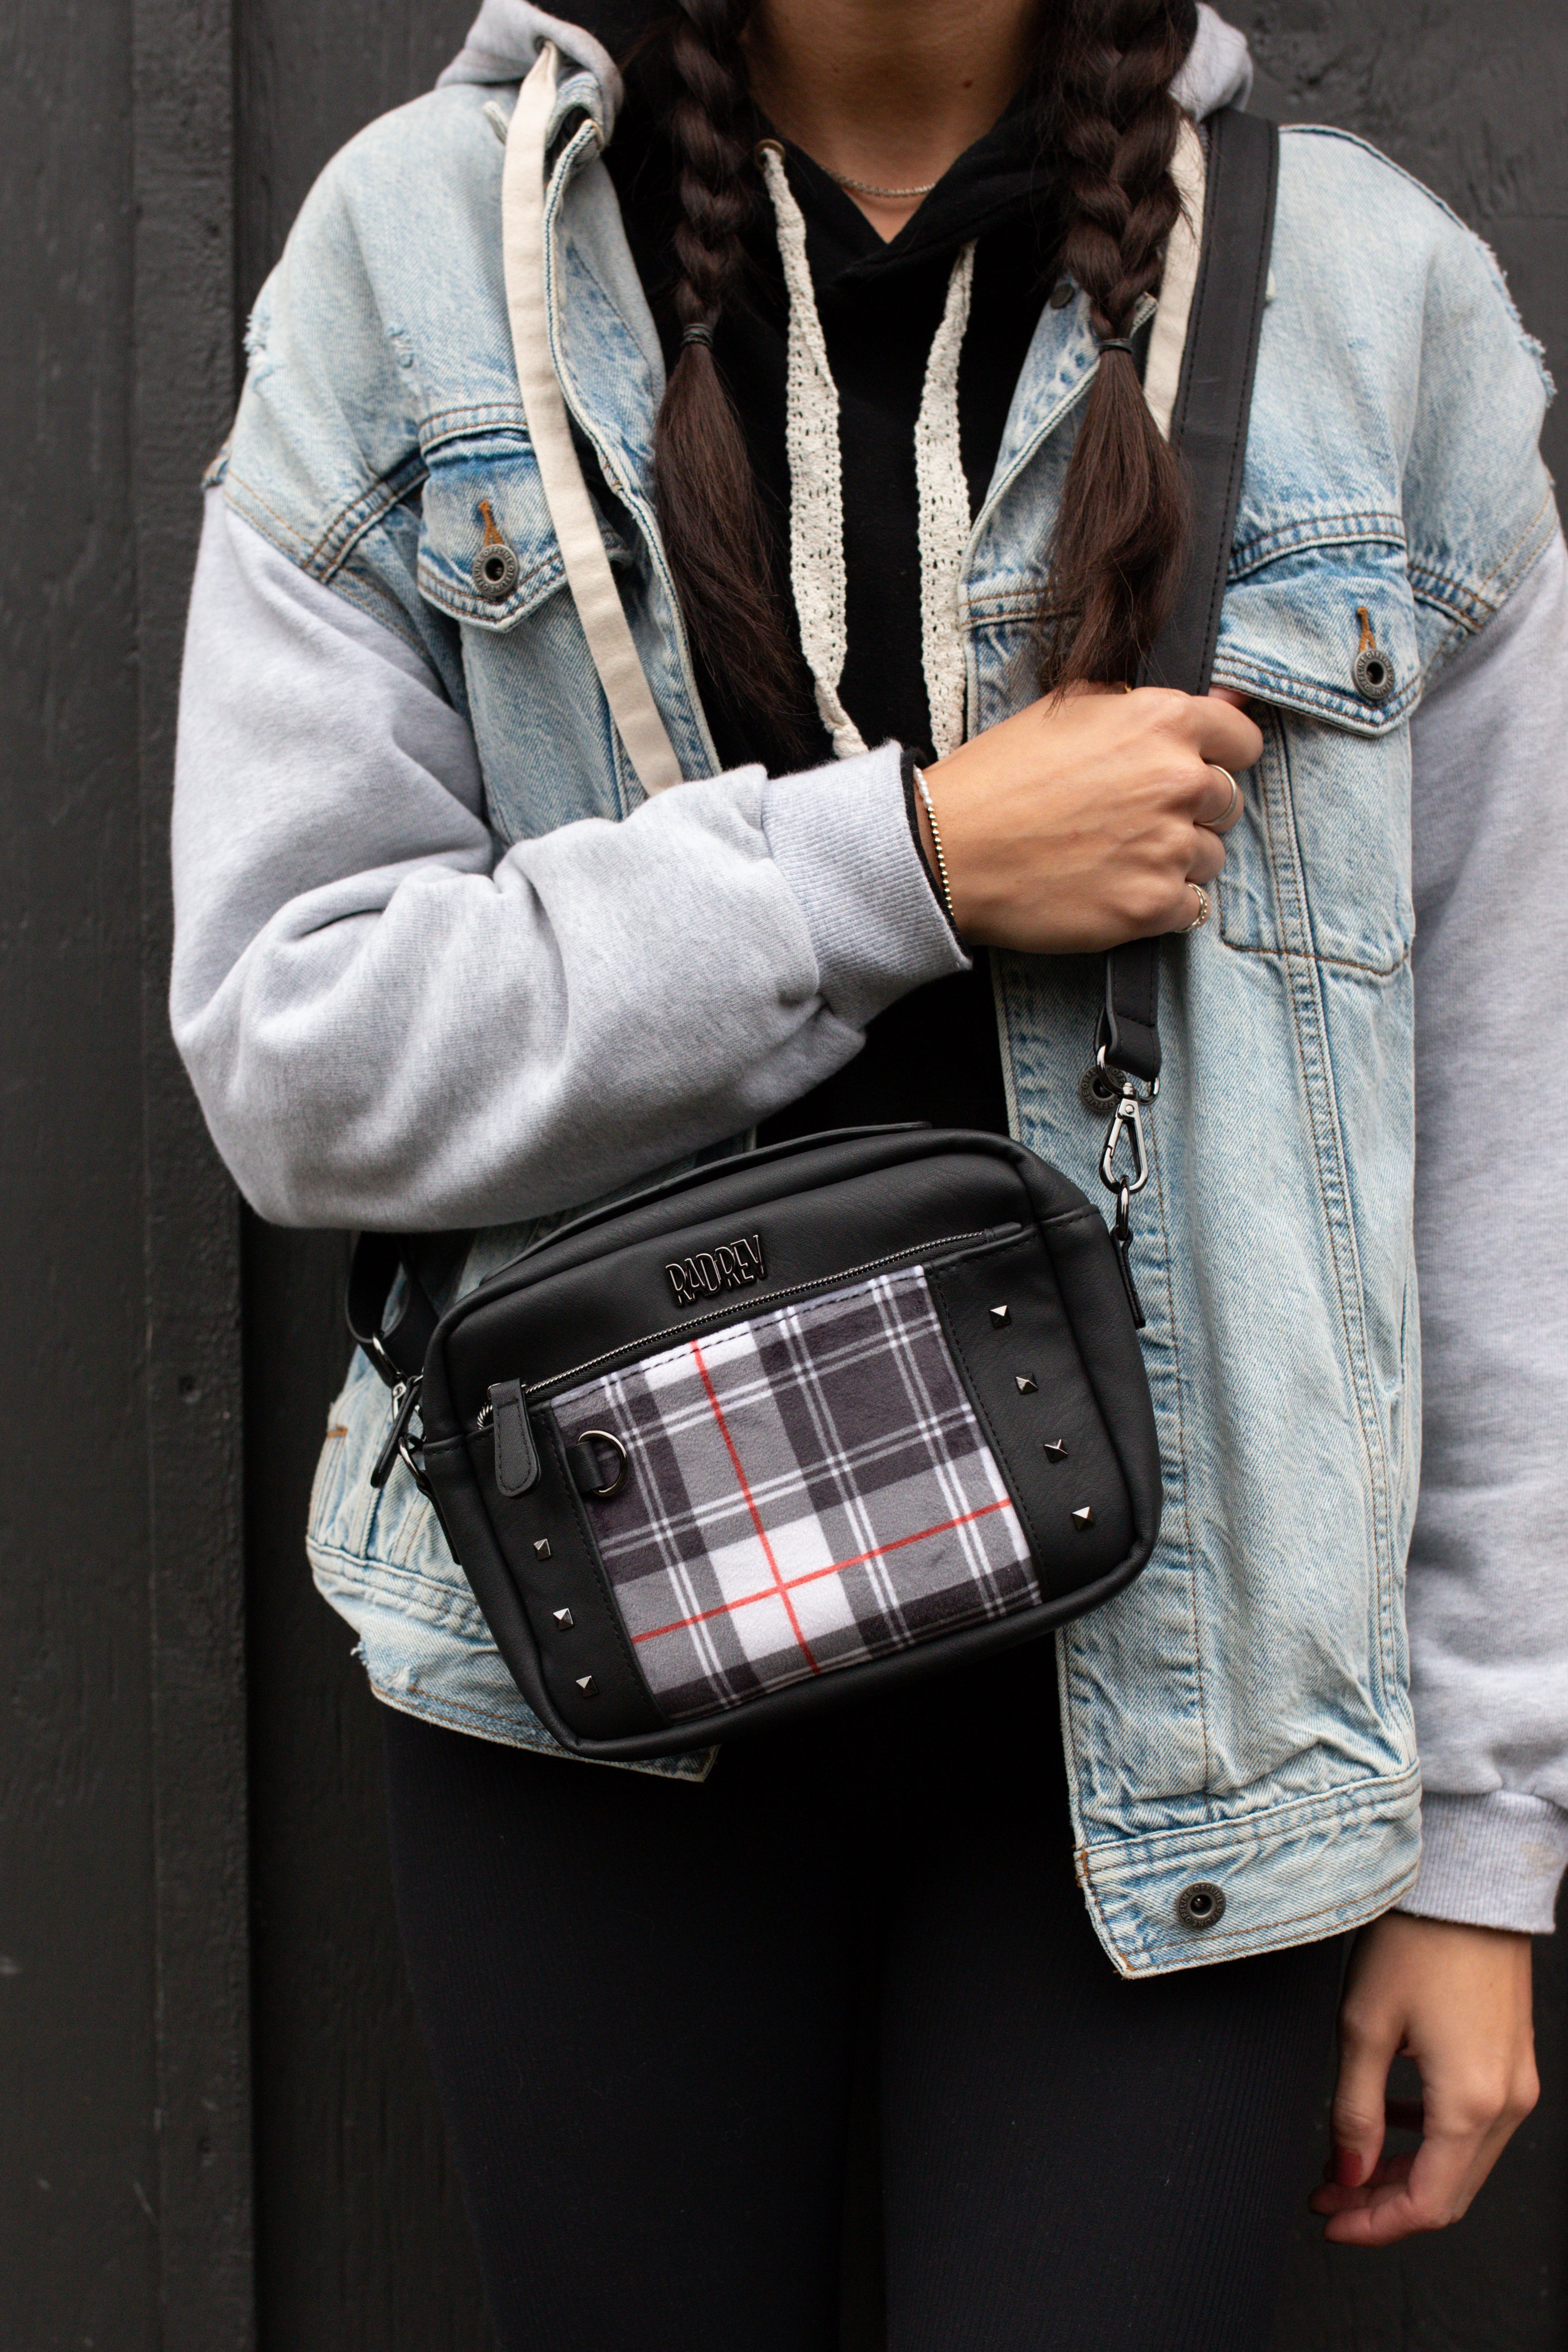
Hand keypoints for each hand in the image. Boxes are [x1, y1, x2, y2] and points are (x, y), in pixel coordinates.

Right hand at [919, 684, 1262, 953]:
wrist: (950, 849)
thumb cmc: (1001, 775)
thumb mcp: (1072, 708)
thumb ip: (1149, 704)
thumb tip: (1230, 704)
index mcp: (1162, 722)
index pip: (1242, 741)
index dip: (1218, 757)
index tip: (1191, 771)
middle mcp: (1178, 781)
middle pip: (1226, 802)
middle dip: (1190, 811)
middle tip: (1132, 818)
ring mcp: (1168, 847)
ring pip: (1210, 857)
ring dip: (1174, 859)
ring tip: (1115, 856)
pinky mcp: (1151, 905)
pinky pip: (1192, 907)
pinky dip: (1162, 904)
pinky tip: (1116, 889)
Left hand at [1309, 1912, 1538, 2245]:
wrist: (1466, 1884)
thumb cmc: (1416, 1942)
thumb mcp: (1364, 2028)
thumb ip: (1354, 2113)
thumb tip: (1349, 2172)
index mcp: (1471, 2104)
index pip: (1427, 2205)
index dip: (1374, 2224)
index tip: (1330, 2219)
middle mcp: (1506, 2103)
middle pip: (1448, 2192)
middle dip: (1384, 2203)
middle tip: (1329, 2192)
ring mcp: (1516, 2083)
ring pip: (1461, 2162)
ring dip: (1406, 2172)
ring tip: (1347, 2160)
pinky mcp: (1513, 2061)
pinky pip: (1474, 2125)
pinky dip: (1430, 2139)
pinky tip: (1389, 2120)